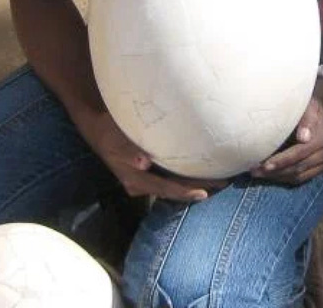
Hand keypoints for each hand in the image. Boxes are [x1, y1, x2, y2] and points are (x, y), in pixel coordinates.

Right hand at [80, 111, 224, 200]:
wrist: (99, 128)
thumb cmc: (110, 132)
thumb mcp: (115, 140)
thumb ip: (128, 151)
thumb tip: (143, 162)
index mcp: (135, 180)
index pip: (165, 189)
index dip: (185, 192)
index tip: (204, 194)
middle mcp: (142, 184)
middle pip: (174, 190)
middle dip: (198, 188)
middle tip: (224, 185)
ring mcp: (146, 180)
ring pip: (174, 185)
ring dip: (195, 183)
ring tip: (219, 181)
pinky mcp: (150, 172)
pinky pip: (171, 177)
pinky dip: (187, 176)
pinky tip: (203, 171)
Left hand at [251, 86, 322, 184]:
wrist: (317, 113)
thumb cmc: (305, 107)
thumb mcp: (305, 106)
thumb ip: (306, 119)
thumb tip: (304, 137)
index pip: (301, 152)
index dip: (282, 160)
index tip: (264, 164)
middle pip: (299, 167)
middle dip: (275, 171)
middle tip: (255, 171)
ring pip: (299, 176)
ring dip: (277, 177)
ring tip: (258, 173)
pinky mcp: (322, 169)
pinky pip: (301, 179)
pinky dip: (284, 178)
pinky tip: (270, 174)